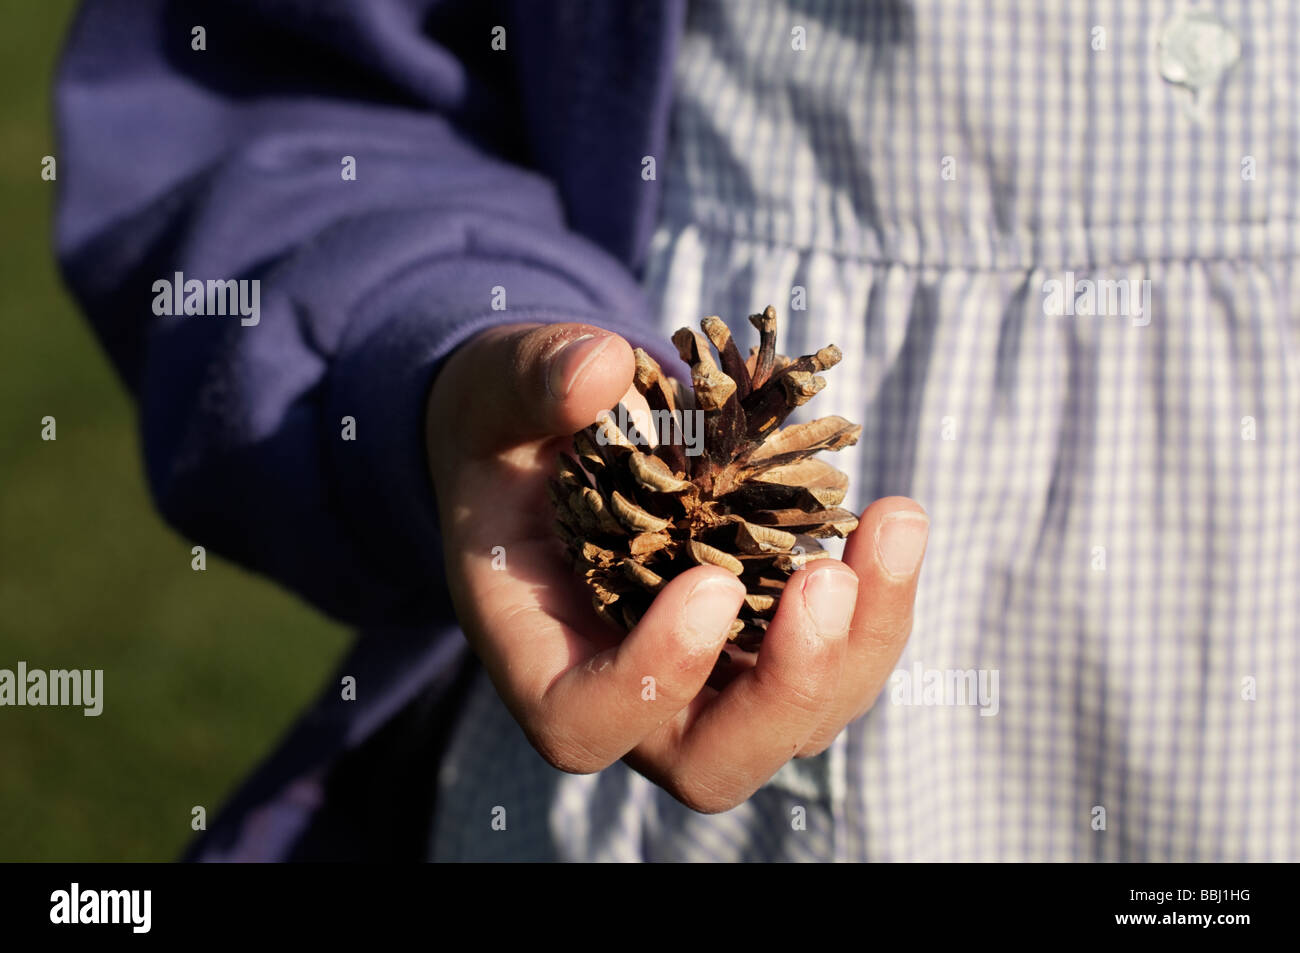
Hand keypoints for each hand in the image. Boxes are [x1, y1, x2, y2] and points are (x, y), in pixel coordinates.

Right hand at [426, 322, 928, 812]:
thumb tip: (605, 366)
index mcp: (539, 651)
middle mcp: (627, 693)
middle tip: (826, 579)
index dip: (650, 681)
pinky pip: (836, 662)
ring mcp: (706, 681)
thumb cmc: (509, 430)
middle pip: (711, 764)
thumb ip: (532, 382)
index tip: (709, 586)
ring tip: (895, 524)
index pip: (584, 722)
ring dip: (861, 641)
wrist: (552, 444)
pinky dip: (877, 604)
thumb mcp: (498, 391)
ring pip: (798, 722)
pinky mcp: (762, 646)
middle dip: (784, 689)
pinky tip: (895, 520)